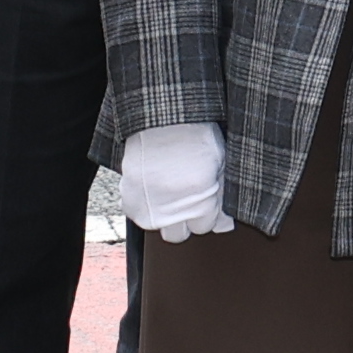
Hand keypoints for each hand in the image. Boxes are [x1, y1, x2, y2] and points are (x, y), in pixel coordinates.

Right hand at [115, 123, 232, 239]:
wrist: (164, 117)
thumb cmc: (195, 136)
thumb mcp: (219, 166)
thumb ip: (220, 199)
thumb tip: (224, 224)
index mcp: (200, 204)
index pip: (204, 227)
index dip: (205, 213)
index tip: (203, 199)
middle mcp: (172, 210)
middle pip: (178, 235)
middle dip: (183, 221)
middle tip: (185, 200)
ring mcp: (147, 205)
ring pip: (154, 226)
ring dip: (160, 215)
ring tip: (166, 192)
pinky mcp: (128, 196)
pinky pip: (134, 211)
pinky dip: (141, 203)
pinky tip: (151, 186)